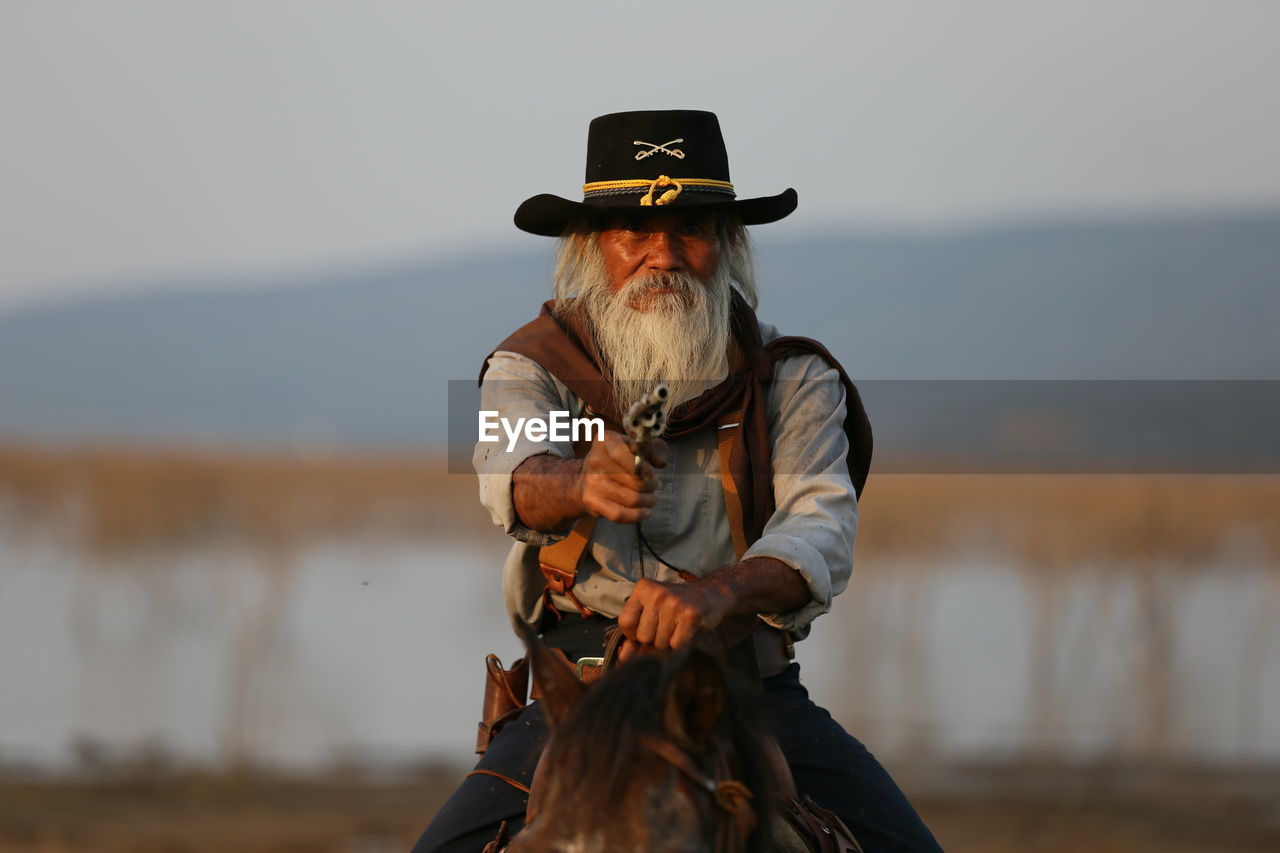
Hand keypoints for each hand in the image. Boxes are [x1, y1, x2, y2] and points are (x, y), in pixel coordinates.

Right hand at [577, 432, 666, 523]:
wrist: (586, 477)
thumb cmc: (618, 459)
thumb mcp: (635, 445)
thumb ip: (653, 449)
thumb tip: (661, 463)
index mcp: (605, 440)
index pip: (621, 454)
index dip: (641, 466)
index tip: (650, 473)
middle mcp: (594, 460)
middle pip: (633, 480)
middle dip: (651, 485)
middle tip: (654, 485)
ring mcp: (591, 482)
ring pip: (630, 499)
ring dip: (648, 500)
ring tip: (651, 498)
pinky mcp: (591, 502)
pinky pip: (619, 514)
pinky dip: (637, 516)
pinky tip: (645, 512)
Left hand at [616, 577, 733, 662]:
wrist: (710, 594)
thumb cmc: (676, 606)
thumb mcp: (652, 612)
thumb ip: (635, 634)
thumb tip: (622, 658)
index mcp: (643, 588)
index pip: (625, 622)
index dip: (634, 634)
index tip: (646, 628)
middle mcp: (657, 593)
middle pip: (643, 636)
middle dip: (654, 639)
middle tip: (667, 626)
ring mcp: (674, 603)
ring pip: (660, 643)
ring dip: (669, 642)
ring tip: (677, 627)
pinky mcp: (691, 615)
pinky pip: (676, 644)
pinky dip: (681, 643)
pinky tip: (687, 630)